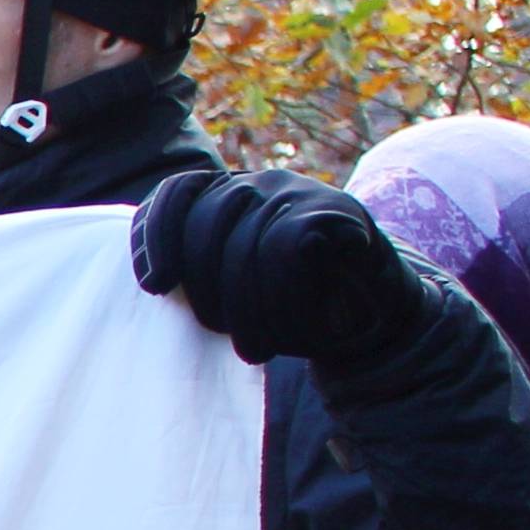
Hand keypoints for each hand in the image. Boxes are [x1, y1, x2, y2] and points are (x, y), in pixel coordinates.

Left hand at [132, 169, 427, 370]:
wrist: (375, 320)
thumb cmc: (291, 310)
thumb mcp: (231, 295)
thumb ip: (196, 276)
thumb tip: (156, 278)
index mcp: (228, 197)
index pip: (177, 193)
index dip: (155, 235)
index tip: (156, 286)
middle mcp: (262, 183)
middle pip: (207, 223)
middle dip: (208, 290)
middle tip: (222, 332)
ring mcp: (303, 193)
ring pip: (248, 241)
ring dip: (247, 308)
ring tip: (256, 346)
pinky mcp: (340, 212)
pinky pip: (288, 247)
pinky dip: (283, 297)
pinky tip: (293, 324)